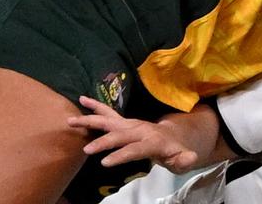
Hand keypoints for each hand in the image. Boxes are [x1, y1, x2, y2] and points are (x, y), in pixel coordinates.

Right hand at [67, 96, 200, 172]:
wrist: (173, 135)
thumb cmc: (174, 151)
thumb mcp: (182, 159)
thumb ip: (184, 160)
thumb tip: (189, 157)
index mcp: (152, 141)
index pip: (135, 148)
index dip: (121, 155)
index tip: (104, 162)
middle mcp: (139, 129)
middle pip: (120, 134)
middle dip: (104, 142)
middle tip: (87, 150)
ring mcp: (130, 124)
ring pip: (109, 120)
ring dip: (91, 120)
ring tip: (71, 120)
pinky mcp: (123, 122)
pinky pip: (107, 113)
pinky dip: (94, 106)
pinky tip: (81, 99)